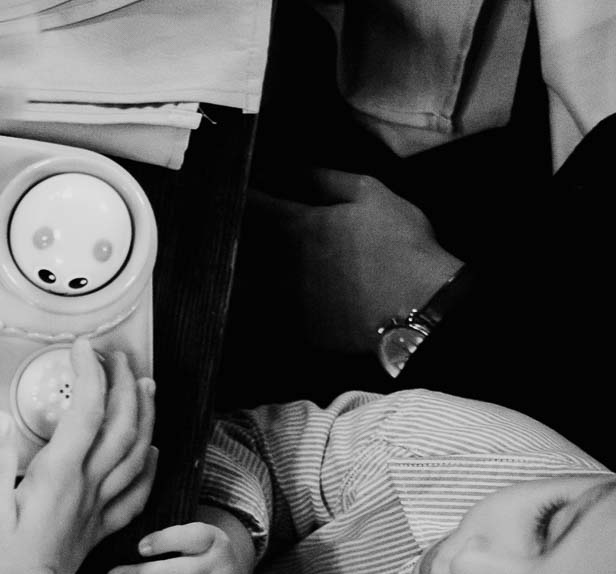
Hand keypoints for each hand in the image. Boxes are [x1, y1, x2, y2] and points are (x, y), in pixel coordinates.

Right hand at [0, 342, 155, 573]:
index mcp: (57, 476)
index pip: (85, 412)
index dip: (88, 374)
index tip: (81, 348)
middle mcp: (85, 487)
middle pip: (121, 425)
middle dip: (125, 384)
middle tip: (118, 357)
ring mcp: (97, 507)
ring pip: (137, 452)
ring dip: (145, 415)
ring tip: (145, 387)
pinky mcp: (99, 526)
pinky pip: (137, 491)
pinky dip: (150, 465)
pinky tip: (152, 451)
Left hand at [250, 170, 462, 355]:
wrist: (418, 306)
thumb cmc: (400, 244)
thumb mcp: (371, 195)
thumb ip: (329, 180)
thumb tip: (299, 170)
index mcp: (294, 225)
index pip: (251, 204)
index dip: (242, 194)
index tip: (237, 189)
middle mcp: (278, 262)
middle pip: (239, 245)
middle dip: (234, 233)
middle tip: (230, 225)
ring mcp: (282, 298)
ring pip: (243, 281)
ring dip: (239, 269)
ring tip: (239, 262)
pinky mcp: (293, 328)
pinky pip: (265, 313)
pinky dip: (259, 303)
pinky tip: (263, 297)